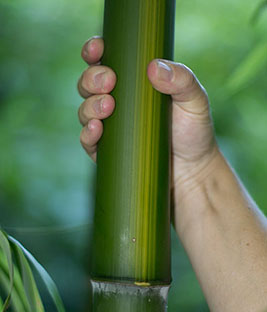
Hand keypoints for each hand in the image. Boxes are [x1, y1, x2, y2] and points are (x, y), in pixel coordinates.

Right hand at [78, 36, 219, 207]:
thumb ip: (181, 80)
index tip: (98, 48)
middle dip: (92, 78)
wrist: (192, 170)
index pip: (106, 61)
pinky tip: (97, 128)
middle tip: (110, 81)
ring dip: (90, 106)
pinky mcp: (107, 152)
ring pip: (85, 110)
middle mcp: (117, 102)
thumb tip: (153, 67)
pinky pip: (88, 141)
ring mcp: (110, 128)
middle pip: (89, 84)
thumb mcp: (195, 100)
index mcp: (133, 83)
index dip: (95, 51)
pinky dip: (87, 134)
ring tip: (108, 106)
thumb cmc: (194, 131)